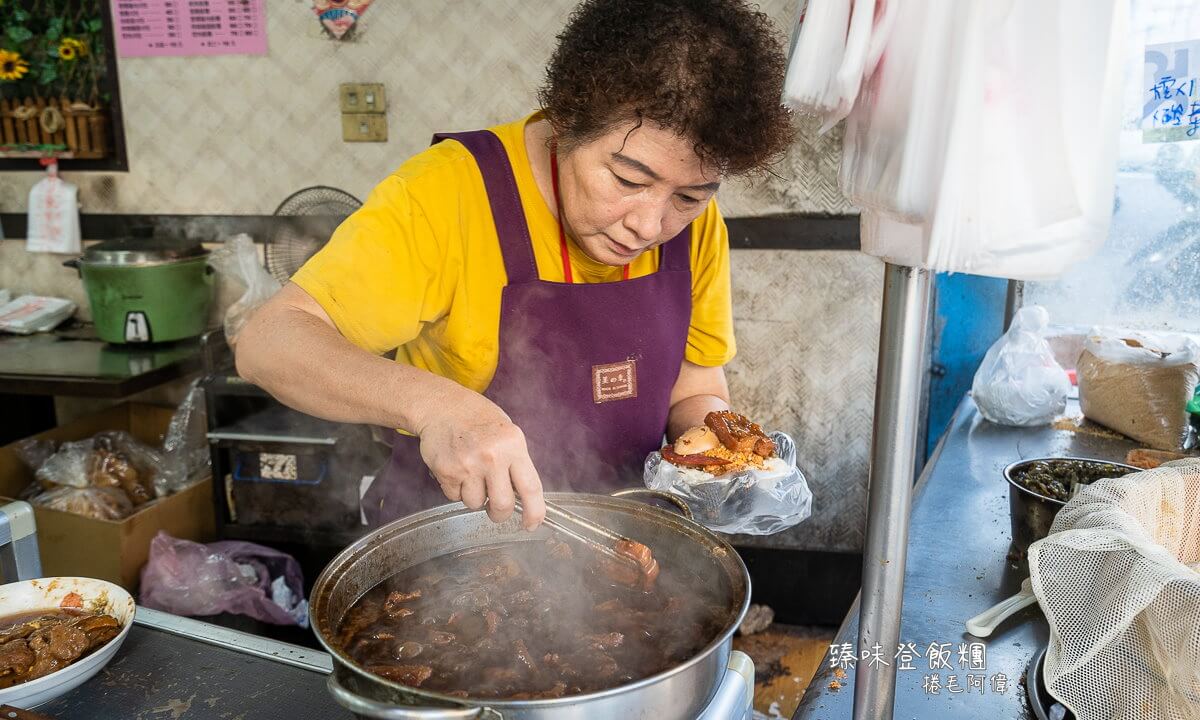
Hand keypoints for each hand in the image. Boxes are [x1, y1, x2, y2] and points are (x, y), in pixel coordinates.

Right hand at [415, 390, 545, 529]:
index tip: (532, 524)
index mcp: (513, 445)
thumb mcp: (508, 433)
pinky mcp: (447, 471)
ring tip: (471, 476)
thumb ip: (516, 462)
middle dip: (500, 514)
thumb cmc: (477, 418)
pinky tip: (457, 469)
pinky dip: (456, 490)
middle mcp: (492, 457)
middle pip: (502, 505)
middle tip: (496, 509)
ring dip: (475, 497)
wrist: (441, 406)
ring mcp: (468, 465)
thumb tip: (523, 497)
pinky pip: (455, 497)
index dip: (534, 512)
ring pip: (475, 504)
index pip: (531, 487)